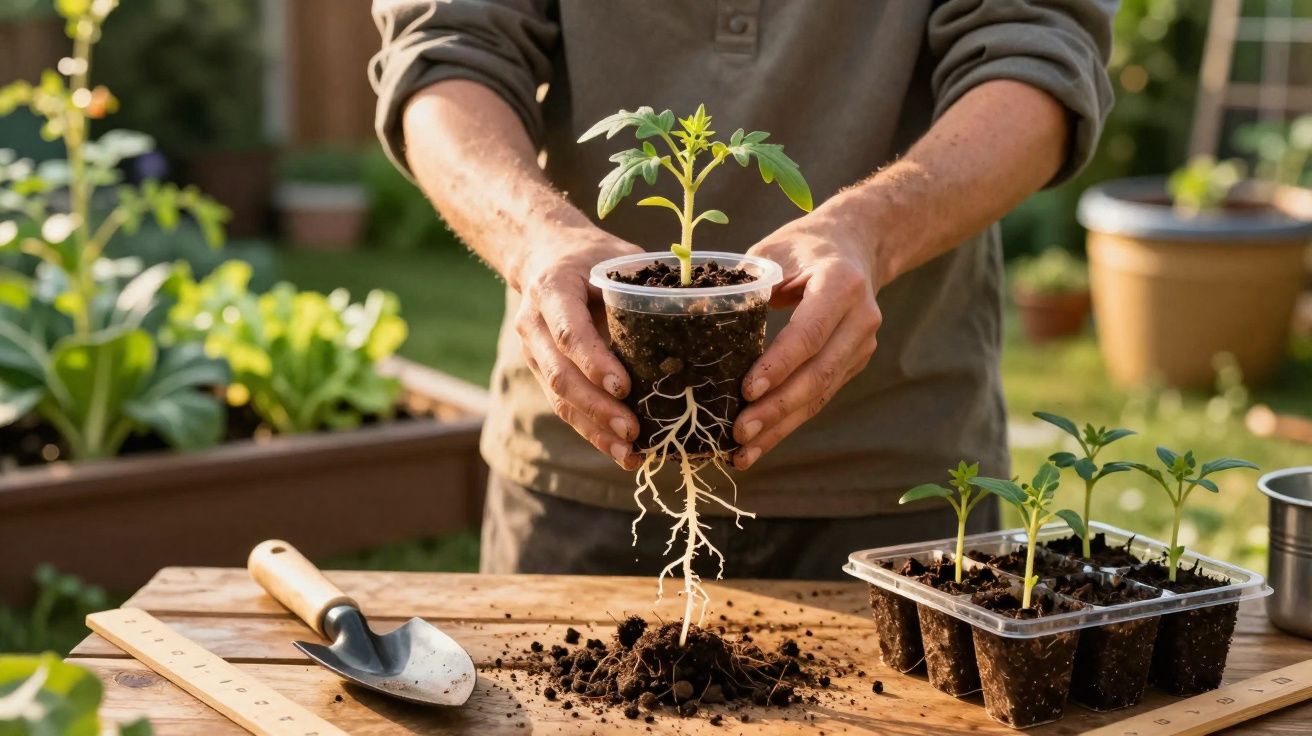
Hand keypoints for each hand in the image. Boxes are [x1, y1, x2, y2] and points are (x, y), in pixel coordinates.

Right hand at [513, 227, 644, 469]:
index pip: (569, 332)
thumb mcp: (615, 255)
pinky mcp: (543, 372)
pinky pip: (564, 407)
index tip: (623, 387)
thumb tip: (704, 302)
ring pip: (559, 399)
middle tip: (631, 430)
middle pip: (560, 375)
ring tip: (628, 453)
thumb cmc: (590, 255)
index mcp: (552, 289)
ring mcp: (534, 353)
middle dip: (596, 407)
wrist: (541, 255)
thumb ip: (646, 279)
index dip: (594, 361)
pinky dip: (592, 431)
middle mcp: (534, 325)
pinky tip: (621, 451)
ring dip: (594, 429)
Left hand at [731, 212, 882, 469]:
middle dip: (776, 409)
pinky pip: (818, 399)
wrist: (856, 247)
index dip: (779, 364)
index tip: (746, 390)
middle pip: (817, 374)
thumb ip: (745, 281)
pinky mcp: (852, 366)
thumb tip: (693, 312)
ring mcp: (861, 347)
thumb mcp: (775, 249)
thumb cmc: (803, 246)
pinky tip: (758, 445)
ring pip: (819, 395)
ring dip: (780, 428)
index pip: (810, 333)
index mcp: (841, 283)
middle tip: (738, 432)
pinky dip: (787, 424)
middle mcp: (860, 319)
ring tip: (742, 452)